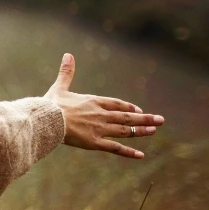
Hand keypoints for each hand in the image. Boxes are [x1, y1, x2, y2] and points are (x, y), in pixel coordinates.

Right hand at [45, 53, 163, 158]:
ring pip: (125, 131)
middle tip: (161, 120)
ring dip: (141, 131)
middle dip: (145, 118)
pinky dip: (128, 152)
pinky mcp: (95, 142)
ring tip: (154, 130)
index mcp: (94, 101)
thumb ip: (66, 73)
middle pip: (127, 117)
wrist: (47, 119)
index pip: (117, 104)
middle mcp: (101, 115)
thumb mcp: (60, 87)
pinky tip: (141, 155)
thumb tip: (68, 55)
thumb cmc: (50, 104)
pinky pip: (115, 148)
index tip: (139, 110)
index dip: (129, 107)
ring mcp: (100, 129)